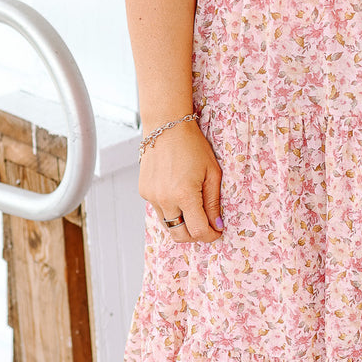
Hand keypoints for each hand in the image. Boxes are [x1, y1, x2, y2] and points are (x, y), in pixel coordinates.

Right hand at [139, 121, 223, 242]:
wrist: (166, 126)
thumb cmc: (193, 146)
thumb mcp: (212, 173)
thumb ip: (213, 203)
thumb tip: (216, 226)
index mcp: (184, 195)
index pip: (198, 231)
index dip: (210, 235)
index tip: (217, 231)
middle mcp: (165, 199)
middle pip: (180, 235)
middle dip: (195, 236)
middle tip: (206, 226)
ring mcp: (151, 197)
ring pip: (168, 225)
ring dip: (182, 223)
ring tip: (193, 208)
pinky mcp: (144, 192)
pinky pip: (159, 210)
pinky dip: (171, 210)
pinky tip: (178, 193)